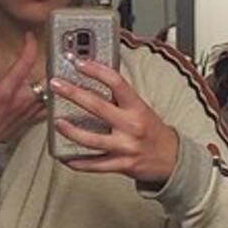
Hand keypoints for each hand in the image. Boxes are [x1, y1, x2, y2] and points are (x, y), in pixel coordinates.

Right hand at [0, 33, 44, 144]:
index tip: (29, 37)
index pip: (24, 64)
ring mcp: (26, 113)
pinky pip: (46, 109)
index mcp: (4, 93)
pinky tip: (50, 93)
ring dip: (50, 81)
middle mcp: (20, 103)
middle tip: (47, 52)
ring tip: (51, 69)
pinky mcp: (28, 122)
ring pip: (48, 93)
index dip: (29, 46)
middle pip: (44, 78)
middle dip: (47, 64)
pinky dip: (50, 99)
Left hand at [50, 58, 178, 184]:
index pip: (116, 82)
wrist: (171, 159)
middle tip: (56, 85)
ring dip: (70, 131)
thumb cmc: (153, 131)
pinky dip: (77, 162)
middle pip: (97, 107)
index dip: (96, 70)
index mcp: (137, 108)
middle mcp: (131, 126)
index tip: (79, 63)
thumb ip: (120, 98)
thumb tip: (95, 80)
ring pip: (92, 139)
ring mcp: (125, 147)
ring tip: (56, 122)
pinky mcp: (121, 165)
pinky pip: (94, 165)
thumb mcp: (142, 108)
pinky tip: (64, 156)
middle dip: (73, 94)